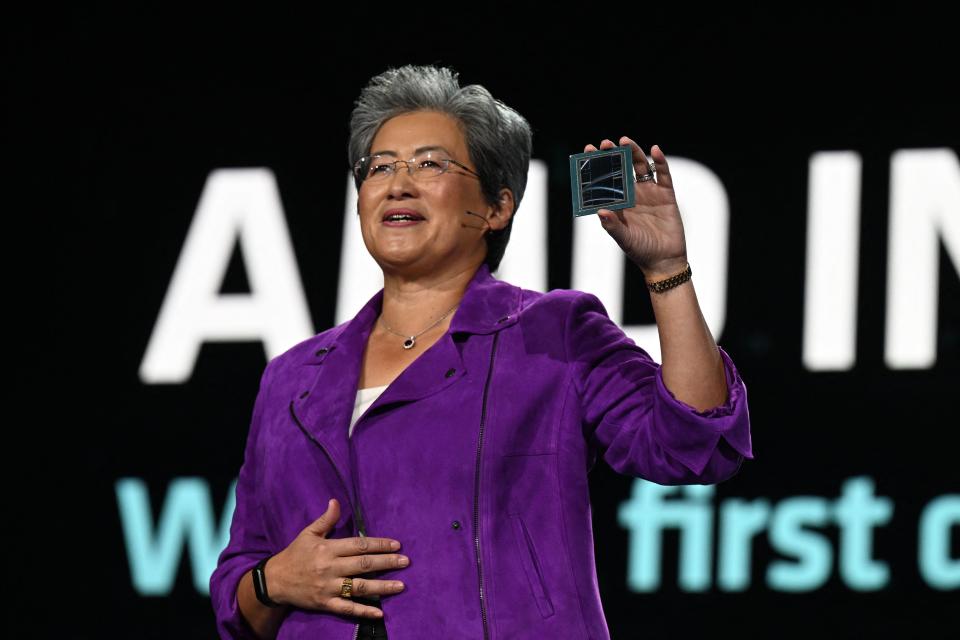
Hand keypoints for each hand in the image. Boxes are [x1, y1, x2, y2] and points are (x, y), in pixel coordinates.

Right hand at [267, 498, 408, 618]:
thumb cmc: (295, 554)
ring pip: (360, 587)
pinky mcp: (325, 603)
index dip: (379, 544)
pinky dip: (364, 611)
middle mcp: (330, 568)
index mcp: (328, 549)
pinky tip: (380, 612)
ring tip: (401, 585)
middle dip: (387, 562)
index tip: (397, 544)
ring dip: (382, 587)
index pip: (359, 545)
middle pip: (364, 565)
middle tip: (406, 561)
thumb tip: (336, 501)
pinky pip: (347, 608)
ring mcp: (329, 588)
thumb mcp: (308, 533)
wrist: (274, 581)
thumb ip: (326, 519)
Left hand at [584, 138, 687, 277]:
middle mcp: (632, 194)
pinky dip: (660, 162)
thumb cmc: (640, 251)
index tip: (588, 150)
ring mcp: (649, 192)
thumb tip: (600, 211)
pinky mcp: (666, 194)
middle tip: (604, 143)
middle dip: (613, 155)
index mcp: (618, 203)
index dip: (597, 165)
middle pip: (622, 168)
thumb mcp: (623, 238)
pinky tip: (655, 150)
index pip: (605, 180)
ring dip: (634, 152)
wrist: (664, 260)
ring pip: (640, 166)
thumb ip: (612, 225)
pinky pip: (663, 175)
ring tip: (625, 141)